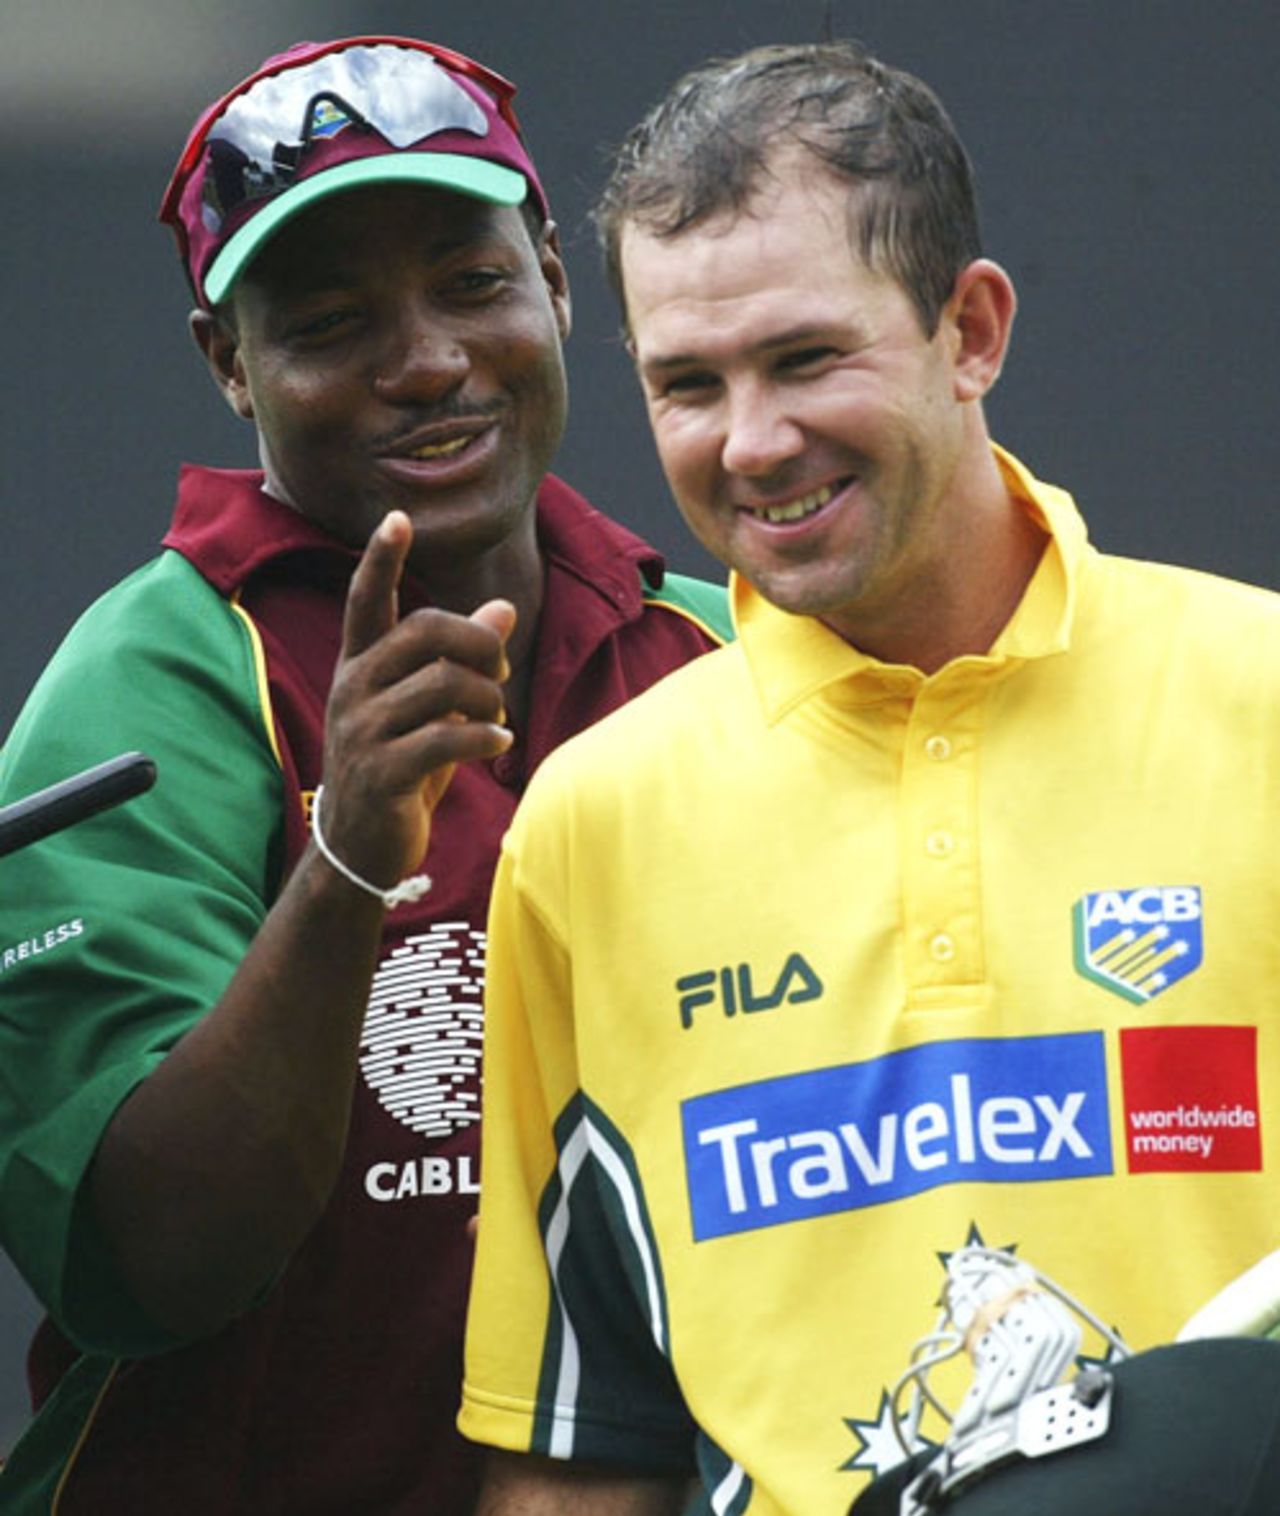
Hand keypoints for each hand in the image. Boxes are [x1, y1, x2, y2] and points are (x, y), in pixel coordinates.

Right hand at [319, 510, 514, 890]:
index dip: (381, 560)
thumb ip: (461, 660)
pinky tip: (500, 742)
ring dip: (489, 697)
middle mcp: (353, 689)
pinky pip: (443, 739)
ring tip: (501, 717)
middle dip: (477, 643)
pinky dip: (483, 736)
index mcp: (360, 667)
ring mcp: (362, 732)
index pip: (364, 601)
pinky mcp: (380, 773)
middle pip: (424, 630)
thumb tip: (504, 607)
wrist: (360, 849)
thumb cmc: (402, 770)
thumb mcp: (432, 711)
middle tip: (499, 673)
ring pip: (442, 684)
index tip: (398, 518)